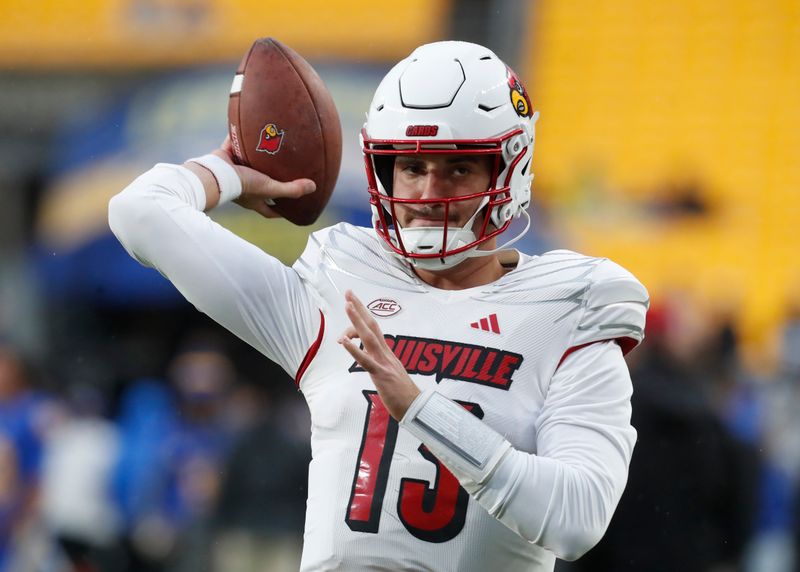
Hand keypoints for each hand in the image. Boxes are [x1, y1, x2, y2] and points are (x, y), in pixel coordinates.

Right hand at [186, 136, 315, 215]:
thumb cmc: (242, 185)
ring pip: (246, 166)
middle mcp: (243, 188)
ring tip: (267, 149)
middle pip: (258, 187)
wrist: (215, 174)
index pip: (269, 210)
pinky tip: (247, 126)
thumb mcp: (270, 188)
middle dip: (268, 183)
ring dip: (254, 159)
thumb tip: (313, 187)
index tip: (290, 210)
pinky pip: (232, 145)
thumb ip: (291, 189)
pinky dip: (238, 137)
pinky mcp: (223, 157)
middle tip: (280, 175)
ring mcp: (232, 173)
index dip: (280, 212)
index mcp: (253, 200)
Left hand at [338, 290, 420, 419]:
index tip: (352, 301)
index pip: (374, 328)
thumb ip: (380, 363)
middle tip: (348, 292)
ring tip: (347, 305)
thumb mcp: (390, 374)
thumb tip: (370, 358)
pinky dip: (353, 350)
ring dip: (357, 320)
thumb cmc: (403, 394)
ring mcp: (384, 362)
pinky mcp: (381, 375)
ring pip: (369, 337)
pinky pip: (365, 360)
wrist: (417, 408)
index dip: (363, 314)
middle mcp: (386, 353)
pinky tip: (342, 342)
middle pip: (372, 324)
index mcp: (387, 353)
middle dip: (359, 307)